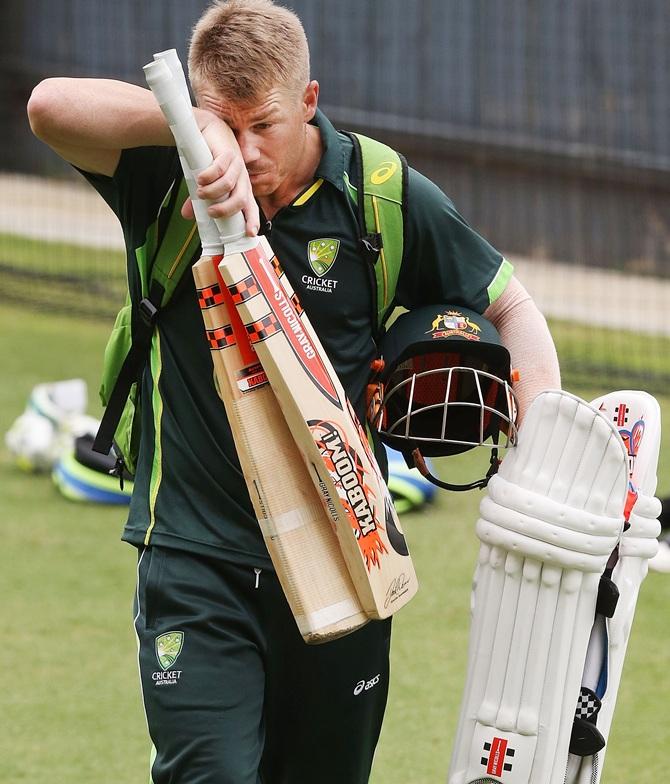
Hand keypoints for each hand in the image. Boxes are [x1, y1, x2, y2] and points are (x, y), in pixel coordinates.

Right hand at [181, 111, 259, 236]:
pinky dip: (208, 176)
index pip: (250, 207)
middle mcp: (242, 178)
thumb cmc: (208, 160)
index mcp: (241, 188)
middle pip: (240, 199)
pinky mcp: (227, 152)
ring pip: (229, 185)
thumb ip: (199, 200)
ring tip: (200, 192)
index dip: (252, 221)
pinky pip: (220, 168)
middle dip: (226, 209)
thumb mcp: (204, 183)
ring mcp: (236, 164)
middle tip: (211, 212)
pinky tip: (200, 178)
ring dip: (213, 192)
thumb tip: (186, 216)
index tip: (250, 233)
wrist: (206, 130)